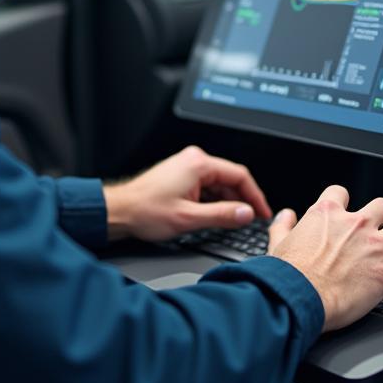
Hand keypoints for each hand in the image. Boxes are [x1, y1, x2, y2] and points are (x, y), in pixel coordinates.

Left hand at [104, 145, 272, 241]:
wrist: (120, 211)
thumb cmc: (146, 211)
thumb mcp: (189, 218)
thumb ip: (222, 215)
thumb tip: (246, 214)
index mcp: (198, 164)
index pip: (240, 175)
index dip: (255, 196)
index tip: (263, 212)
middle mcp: (193, 160)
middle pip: (230, 178)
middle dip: (243, 199)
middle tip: (253, 220)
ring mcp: (186, 167)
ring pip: (218, 183)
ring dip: (228, 201)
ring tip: (235, 221)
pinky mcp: (181, 175)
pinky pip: (206, 185)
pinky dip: (215, 200)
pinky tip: (216, 215)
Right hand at [267, 184, 382, 331]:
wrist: (300, 298)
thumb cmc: (288, 274)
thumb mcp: (278, 243)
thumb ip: (283, 226)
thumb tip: (285, 216)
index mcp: (326, 214)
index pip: (341, 192)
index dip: (344, 202)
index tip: (345, 214)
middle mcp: (355, 224)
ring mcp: (375, 246)